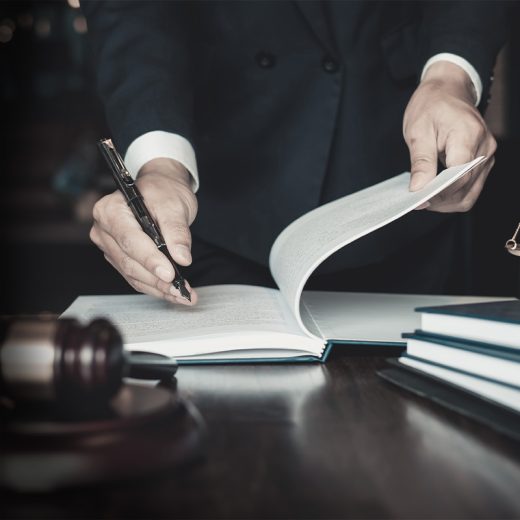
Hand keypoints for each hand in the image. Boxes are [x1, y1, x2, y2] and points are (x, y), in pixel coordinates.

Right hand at [90, 158, 197, 304]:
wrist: (161, 189)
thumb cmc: (164, 191)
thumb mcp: (174, 205)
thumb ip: (177, 231)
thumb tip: (181, 258)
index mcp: (111, 211)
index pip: (130, 241)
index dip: (150, 260)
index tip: (170, 274)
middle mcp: (104, 230)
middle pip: (130, 262)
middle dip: (158, 280)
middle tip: (181, 290)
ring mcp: (110, 246)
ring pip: (133, 274)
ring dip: (158, 288)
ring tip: (183, 295)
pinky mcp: (120, 258)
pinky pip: (136, 277)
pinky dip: (155, 287)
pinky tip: (173, 293)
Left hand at [403, 61, 495, 211]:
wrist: (447, 90)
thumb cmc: (431, 105)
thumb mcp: (418, 130)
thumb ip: (421, 162)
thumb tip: (418, 188)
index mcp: (468, 136)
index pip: (458, 177)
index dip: (438, 193)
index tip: (417, 200)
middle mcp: (484, 148)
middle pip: (464, 189)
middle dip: (439, 200)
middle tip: (416, 200)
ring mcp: (487, 157)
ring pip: (469, 194)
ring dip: (446, 202)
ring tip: (424, 197)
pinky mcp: (483, 163)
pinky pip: (470, 189)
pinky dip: (452, 196)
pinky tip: (434, 192)